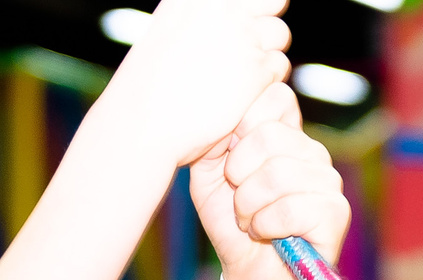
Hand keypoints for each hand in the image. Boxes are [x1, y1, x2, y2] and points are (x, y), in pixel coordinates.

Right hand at [99, 0, 291, 169]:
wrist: (142, 125)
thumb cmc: (149, 87)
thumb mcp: (168, 32)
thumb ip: (202, 19)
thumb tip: (228, 16)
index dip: (251, 10)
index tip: (240, 30)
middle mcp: (223, 7)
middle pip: (273, 1)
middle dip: (264, 25)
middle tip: (245, 53)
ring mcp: (243, 36)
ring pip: (280, 35)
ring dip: (267, 54)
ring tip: (241, 78)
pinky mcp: (256, 69)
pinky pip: (279, 67)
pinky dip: (266, 82)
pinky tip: (241, 96)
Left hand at [195, 84, 351, 279]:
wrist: (250, 279)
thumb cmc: (233, 226)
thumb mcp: (208, 177)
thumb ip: (212, 139)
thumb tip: (226, 115)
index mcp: (287, 135)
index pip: (276, 95)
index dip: (242, 125)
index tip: (231, 161)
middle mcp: (312, 152)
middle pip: (268, 136)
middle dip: (237, 175)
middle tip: (238, 201)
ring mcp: (328, 181)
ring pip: (276, 174)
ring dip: (248, 206)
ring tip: (249, 221)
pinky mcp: (335, 213)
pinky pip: (290, 208)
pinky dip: (264, 226)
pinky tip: (265, 235)